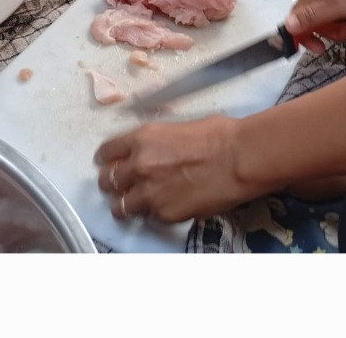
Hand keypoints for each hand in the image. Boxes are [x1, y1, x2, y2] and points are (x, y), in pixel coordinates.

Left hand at [94, 116, 264, 224]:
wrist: (239, 159)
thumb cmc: (219, 135)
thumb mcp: (179, 127)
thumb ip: (157, 142)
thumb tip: (155, 149)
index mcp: (142, 138)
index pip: (107, 152)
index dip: (106, 158)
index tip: (108, 162)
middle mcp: (139, 166)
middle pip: (107, 180)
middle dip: (112, 182)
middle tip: (121, 184)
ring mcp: (149, 194)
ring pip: (120, 206)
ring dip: (125, 204)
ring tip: (134, 203)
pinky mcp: (164, 215)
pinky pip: (148, 217)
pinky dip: (152, 214)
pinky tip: (163, 207)